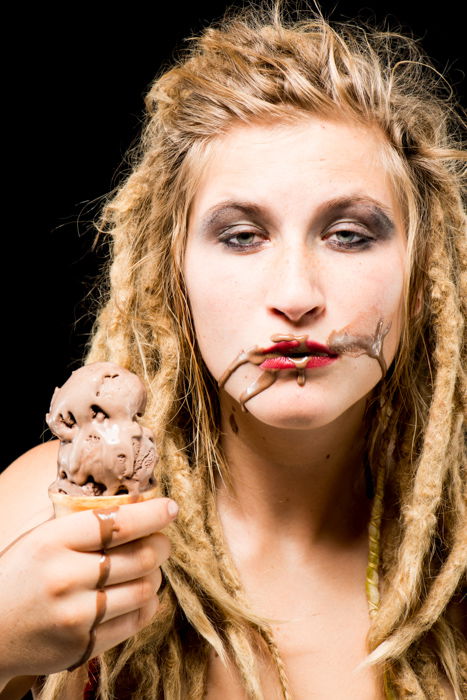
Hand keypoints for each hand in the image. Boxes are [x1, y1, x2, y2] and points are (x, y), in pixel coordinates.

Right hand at [0, 497, 177, 679]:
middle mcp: (66, 577)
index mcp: (53, 541)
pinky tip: (140, 595)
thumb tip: (129, 499)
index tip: (171, 508)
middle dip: (161, 545)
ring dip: (155, 576)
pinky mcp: (83, 646)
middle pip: (140, 556)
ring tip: (149, 569)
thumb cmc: (18, 575)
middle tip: (161, 542)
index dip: (152, 514)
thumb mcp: (38, 537)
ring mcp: (76, 615)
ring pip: (144, 589)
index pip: (117, 522)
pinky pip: (135, 621)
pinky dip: (148, 604)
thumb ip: (77, 519)